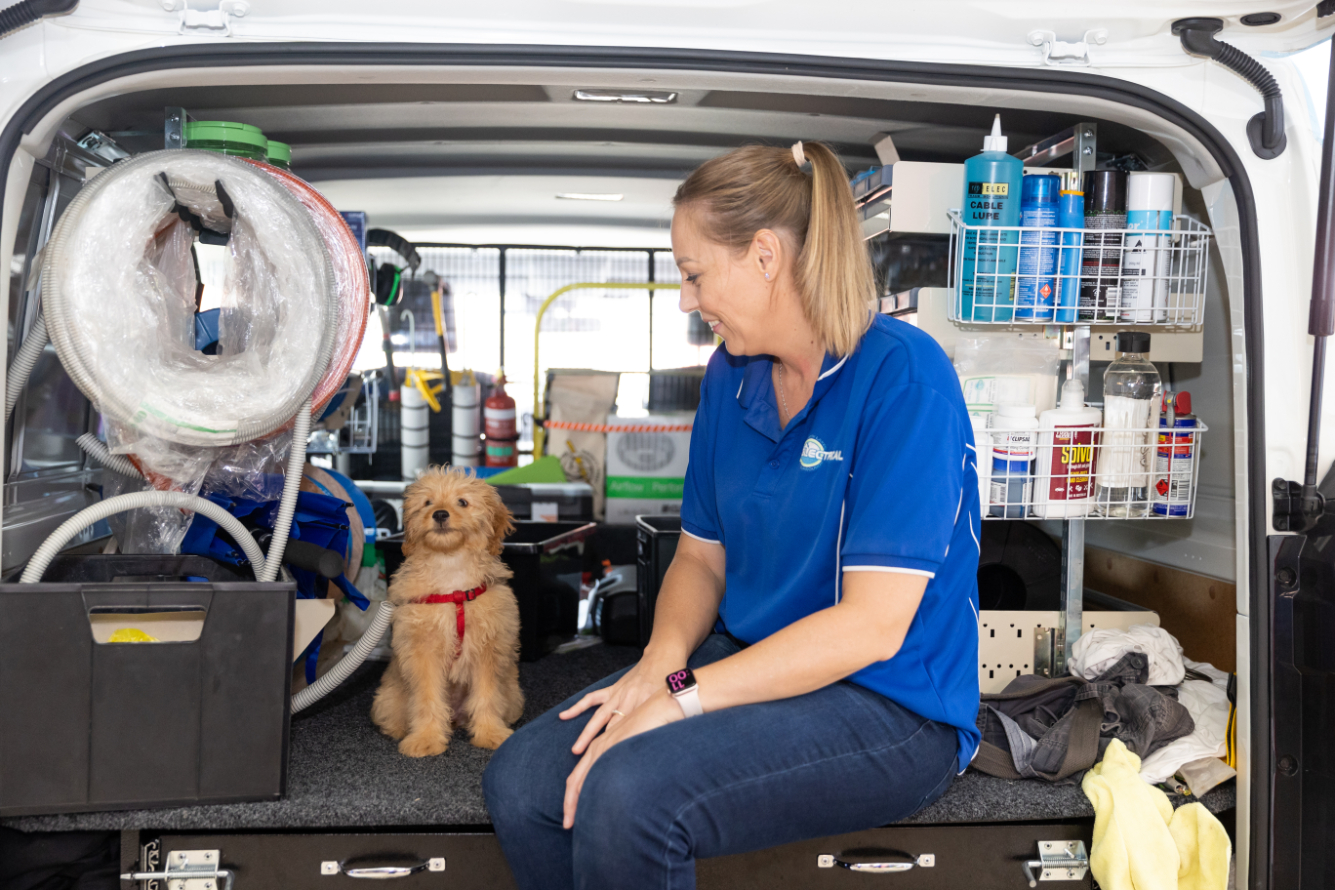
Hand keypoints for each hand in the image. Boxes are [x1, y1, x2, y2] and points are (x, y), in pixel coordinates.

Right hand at [560, 654, 680, 755]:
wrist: (663, 657)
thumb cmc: (670, 684)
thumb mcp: (672, 704)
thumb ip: (664, 723)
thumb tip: (660, 746)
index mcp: (643, 709)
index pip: (628, 736)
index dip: (619, 752)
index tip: (609, 768)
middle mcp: (627, 703)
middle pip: (612, 731)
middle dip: (601, 749)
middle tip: (590, 766)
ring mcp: (617, 696)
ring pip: (599, 718)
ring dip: (587, 734)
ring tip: (576, 750)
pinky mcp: (613, 689)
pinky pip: (593, 699)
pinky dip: (578, 707)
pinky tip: (565, 716)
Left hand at [563, 690, 681, 827]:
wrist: (662, 706)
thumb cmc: (650, 727)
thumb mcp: (632, 750)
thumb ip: (623, 765)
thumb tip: (624, 789)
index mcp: (600, 748)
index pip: (579, 778)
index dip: (574, 799)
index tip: (572, 819)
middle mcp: (598, 746)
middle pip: (576, 778)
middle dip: (570, 803)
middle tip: (567, 825)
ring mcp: (605, 743)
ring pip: (582, 774)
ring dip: (575, 797)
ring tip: (570, 816)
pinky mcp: (615, 741)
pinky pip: (598, 763)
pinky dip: (589, 781)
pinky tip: (583, 791)